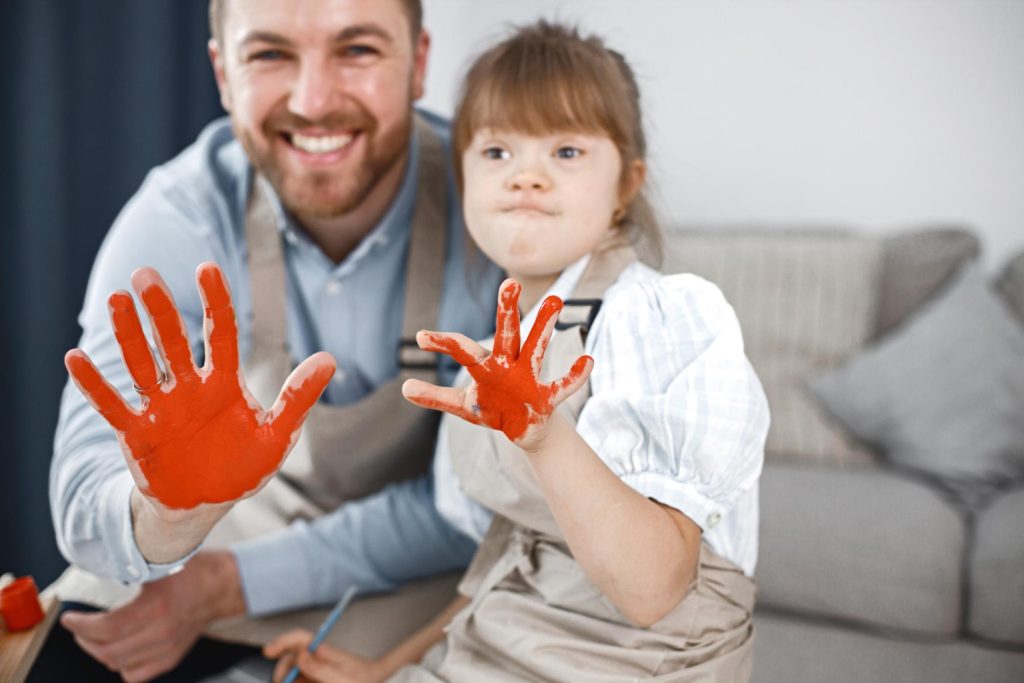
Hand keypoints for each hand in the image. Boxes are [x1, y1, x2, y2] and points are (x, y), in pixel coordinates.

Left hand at [60, 551, 244, 682]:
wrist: (226, 585)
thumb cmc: (196, 569)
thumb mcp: (160, 562)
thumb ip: (130, 568)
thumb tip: (100, 568)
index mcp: (156, 608)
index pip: (106, 629)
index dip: (80, 626)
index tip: (69, 618)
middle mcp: (161, 634)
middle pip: (108, 652)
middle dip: (85, 639)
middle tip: (79, 626)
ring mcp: (168, 649)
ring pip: (119, 666)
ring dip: (101, 653)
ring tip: (94, 637)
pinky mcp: (172, 656)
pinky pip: (136, 674)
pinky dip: (121, 666)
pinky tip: (118, 650)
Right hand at [65, 262, 335, 509]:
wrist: (204, 504)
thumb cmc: (241, 465)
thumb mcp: (276, 434)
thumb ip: (298, 398)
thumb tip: (330, 359)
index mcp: (223, 384)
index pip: (221, 334)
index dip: (215, 302)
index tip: (207, 268)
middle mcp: (189, 388)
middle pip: (173, 341)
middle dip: (161, 310)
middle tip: (146, 274)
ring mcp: (160, 408)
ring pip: (142, 364)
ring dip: (129, 335)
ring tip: (117, 301)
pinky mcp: (136, 433)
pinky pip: (112, 405)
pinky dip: (95, 385)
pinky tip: (75, 358)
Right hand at [265, 630, 389, 682]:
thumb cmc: (364, 680)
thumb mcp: (343, 679)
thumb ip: (320, 668)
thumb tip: (300, 655)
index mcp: (325, 651)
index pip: (299, 638)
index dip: (282, 641)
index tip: (268, 651)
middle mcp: (318, 657)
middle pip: (291, 658)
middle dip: (283, 670)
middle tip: (282, 682)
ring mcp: (317, 669)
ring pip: (293, 672)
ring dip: (289, 679)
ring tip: (291, 682)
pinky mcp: (316, 679)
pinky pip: (301, 680)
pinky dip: (296, 682)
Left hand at [402, 278, 591, 447]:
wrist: (525, 428)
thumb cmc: (493, 408)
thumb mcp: (464, 405)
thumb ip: (436, 397)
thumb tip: (404, 389)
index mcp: (487, 365)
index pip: (463, 349)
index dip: (443, 343)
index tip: (420, 338)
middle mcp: (509, 364)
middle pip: (507, 333)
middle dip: (507, 310)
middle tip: (510, 283)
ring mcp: (529, 377)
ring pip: (537, 348)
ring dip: (544, 327)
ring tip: (555, 301)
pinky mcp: (546, 397)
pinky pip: (562, 386)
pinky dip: (575, 376)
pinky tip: (587, 361)